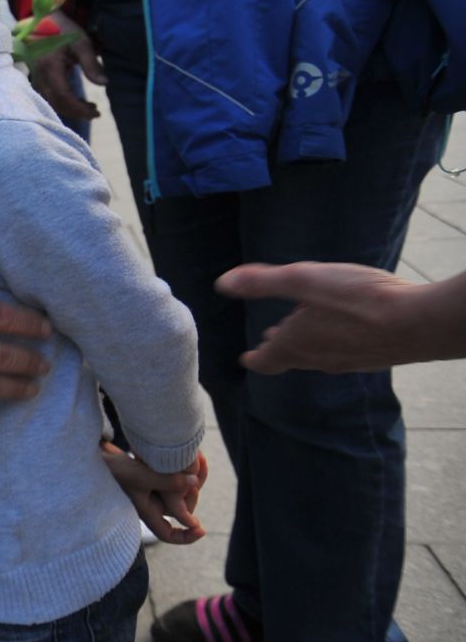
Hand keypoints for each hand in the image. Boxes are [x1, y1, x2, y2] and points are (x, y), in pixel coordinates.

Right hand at [30, 29, 104, 125]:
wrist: (42, 20)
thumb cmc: (63, 30)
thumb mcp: (81, 43)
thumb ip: (91, 64)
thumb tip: (104, 84)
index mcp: (50, 67)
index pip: (64, 96)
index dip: (79, 109)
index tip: (96, 112)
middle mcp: (39, 75)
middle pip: (56, 103)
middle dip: (76, 112)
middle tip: (95, 113)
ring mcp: (36, 77)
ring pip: (51, 101)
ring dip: (70, 108)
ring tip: (89, 107)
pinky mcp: (37, 77)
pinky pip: (48, 95)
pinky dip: (62, 101)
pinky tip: (75, 99)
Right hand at [101, 442, 206, 543]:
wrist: (93, 453)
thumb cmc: (110, 468)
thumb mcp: (139, 475)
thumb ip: (167, 480)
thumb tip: (194, 483)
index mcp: (145, 511)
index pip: (167, 533)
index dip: (186, 537)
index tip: (202, 530)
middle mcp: (148, 502)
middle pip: (180, 509)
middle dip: (193, 495)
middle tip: (196, 477)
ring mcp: (149, 489)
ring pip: (179, 491)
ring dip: (191, 478)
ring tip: (198, 459)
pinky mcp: (150, 474)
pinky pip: (173, 477)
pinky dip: (183, 468)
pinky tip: (189, 455)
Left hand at [218, 262, 465, 373]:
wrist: (419, 323)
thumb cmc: (358, 300)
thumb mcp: (303, 280)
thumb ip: (262, 282)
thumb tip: (222, 283)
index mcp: (296, 345)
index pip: (267, 360)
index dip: (254, 359)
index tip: (246, 358)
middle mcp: (320, 359)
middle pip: (292, 357)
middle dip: (278, 348)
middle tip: (269, 340)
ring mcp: (350, 361)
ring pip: (320, 356)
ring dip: (306, 345)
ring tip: (304, 332)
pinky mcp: (376, 356)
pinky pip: (346, 352)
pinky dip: (335, 342)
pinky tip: (345, 330)